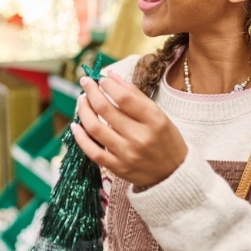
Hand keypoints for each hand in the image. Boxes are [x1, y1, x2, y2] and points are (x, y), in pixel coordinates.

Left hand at [72, 71, 187, 188]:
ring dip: (83, 110)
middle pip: (105, 110)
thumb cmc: (166, 140)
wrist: (175, 174)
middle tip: (85, 82)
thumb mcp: (159, 115)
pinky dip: (80, 137)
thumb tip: (111, 76)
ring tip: (81, 100)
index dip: (108, 85)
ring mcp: (127, 154)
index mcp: (154, 120)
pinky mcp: (118, 168)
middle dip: (91, 92)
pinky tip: (75, 125)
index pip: (124, 97)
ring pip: (95, 128)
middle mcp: (140, 137)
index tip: (101, 79)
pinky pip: (93, 151)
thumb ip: (135, 95)